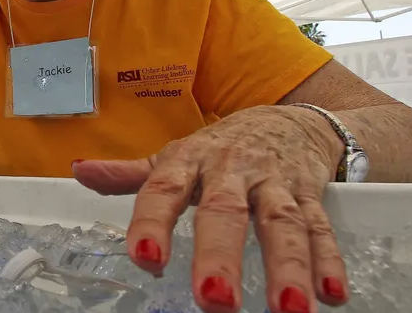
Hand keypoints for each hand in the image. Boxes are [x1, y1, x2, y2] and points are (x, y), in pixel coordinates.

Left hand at [71, 105, 348, 312]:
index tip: (145, 260)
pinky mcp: (310, 195)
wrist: (290, 118)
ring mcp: (274, 183)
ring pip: (283, 224)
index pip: (164, 189)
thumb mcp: (177, 155)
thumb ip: (132, 174)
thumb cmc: (223, 147)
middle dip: (221, 255)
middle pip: (226, 212)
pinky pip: (320, 227)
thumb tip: (80, 171)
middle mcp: (232, 171)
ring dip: (288, 266)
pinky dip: (327, 260)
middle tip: (214, 298)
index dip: (154, 223)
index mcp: (190, 160)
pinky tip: (330, 293)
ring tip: (287, 309)